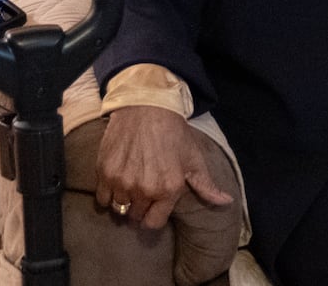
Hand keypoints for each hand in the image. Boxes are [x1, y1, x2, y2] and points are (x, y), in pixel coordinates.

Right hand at [96, 106, 233, 229]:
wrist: (146, 105)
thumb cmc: (173, 132)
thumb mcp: (194, 158)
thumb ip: (206, 185)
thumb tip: (226, 202)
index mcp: (168, 189)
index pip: (153, 224)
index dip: (153, 216)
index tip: (153, 205)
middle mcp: (144, 189)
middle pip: (135, 216)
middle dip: (139, 206)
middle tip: (142, 189)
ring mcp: (122, 181)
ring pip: (118, 207)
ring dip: (123, 199)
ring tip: (130, 182)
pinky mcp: (104, 171)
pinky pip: (101, 198)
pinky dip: (107, 193)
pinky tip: (116, 180)